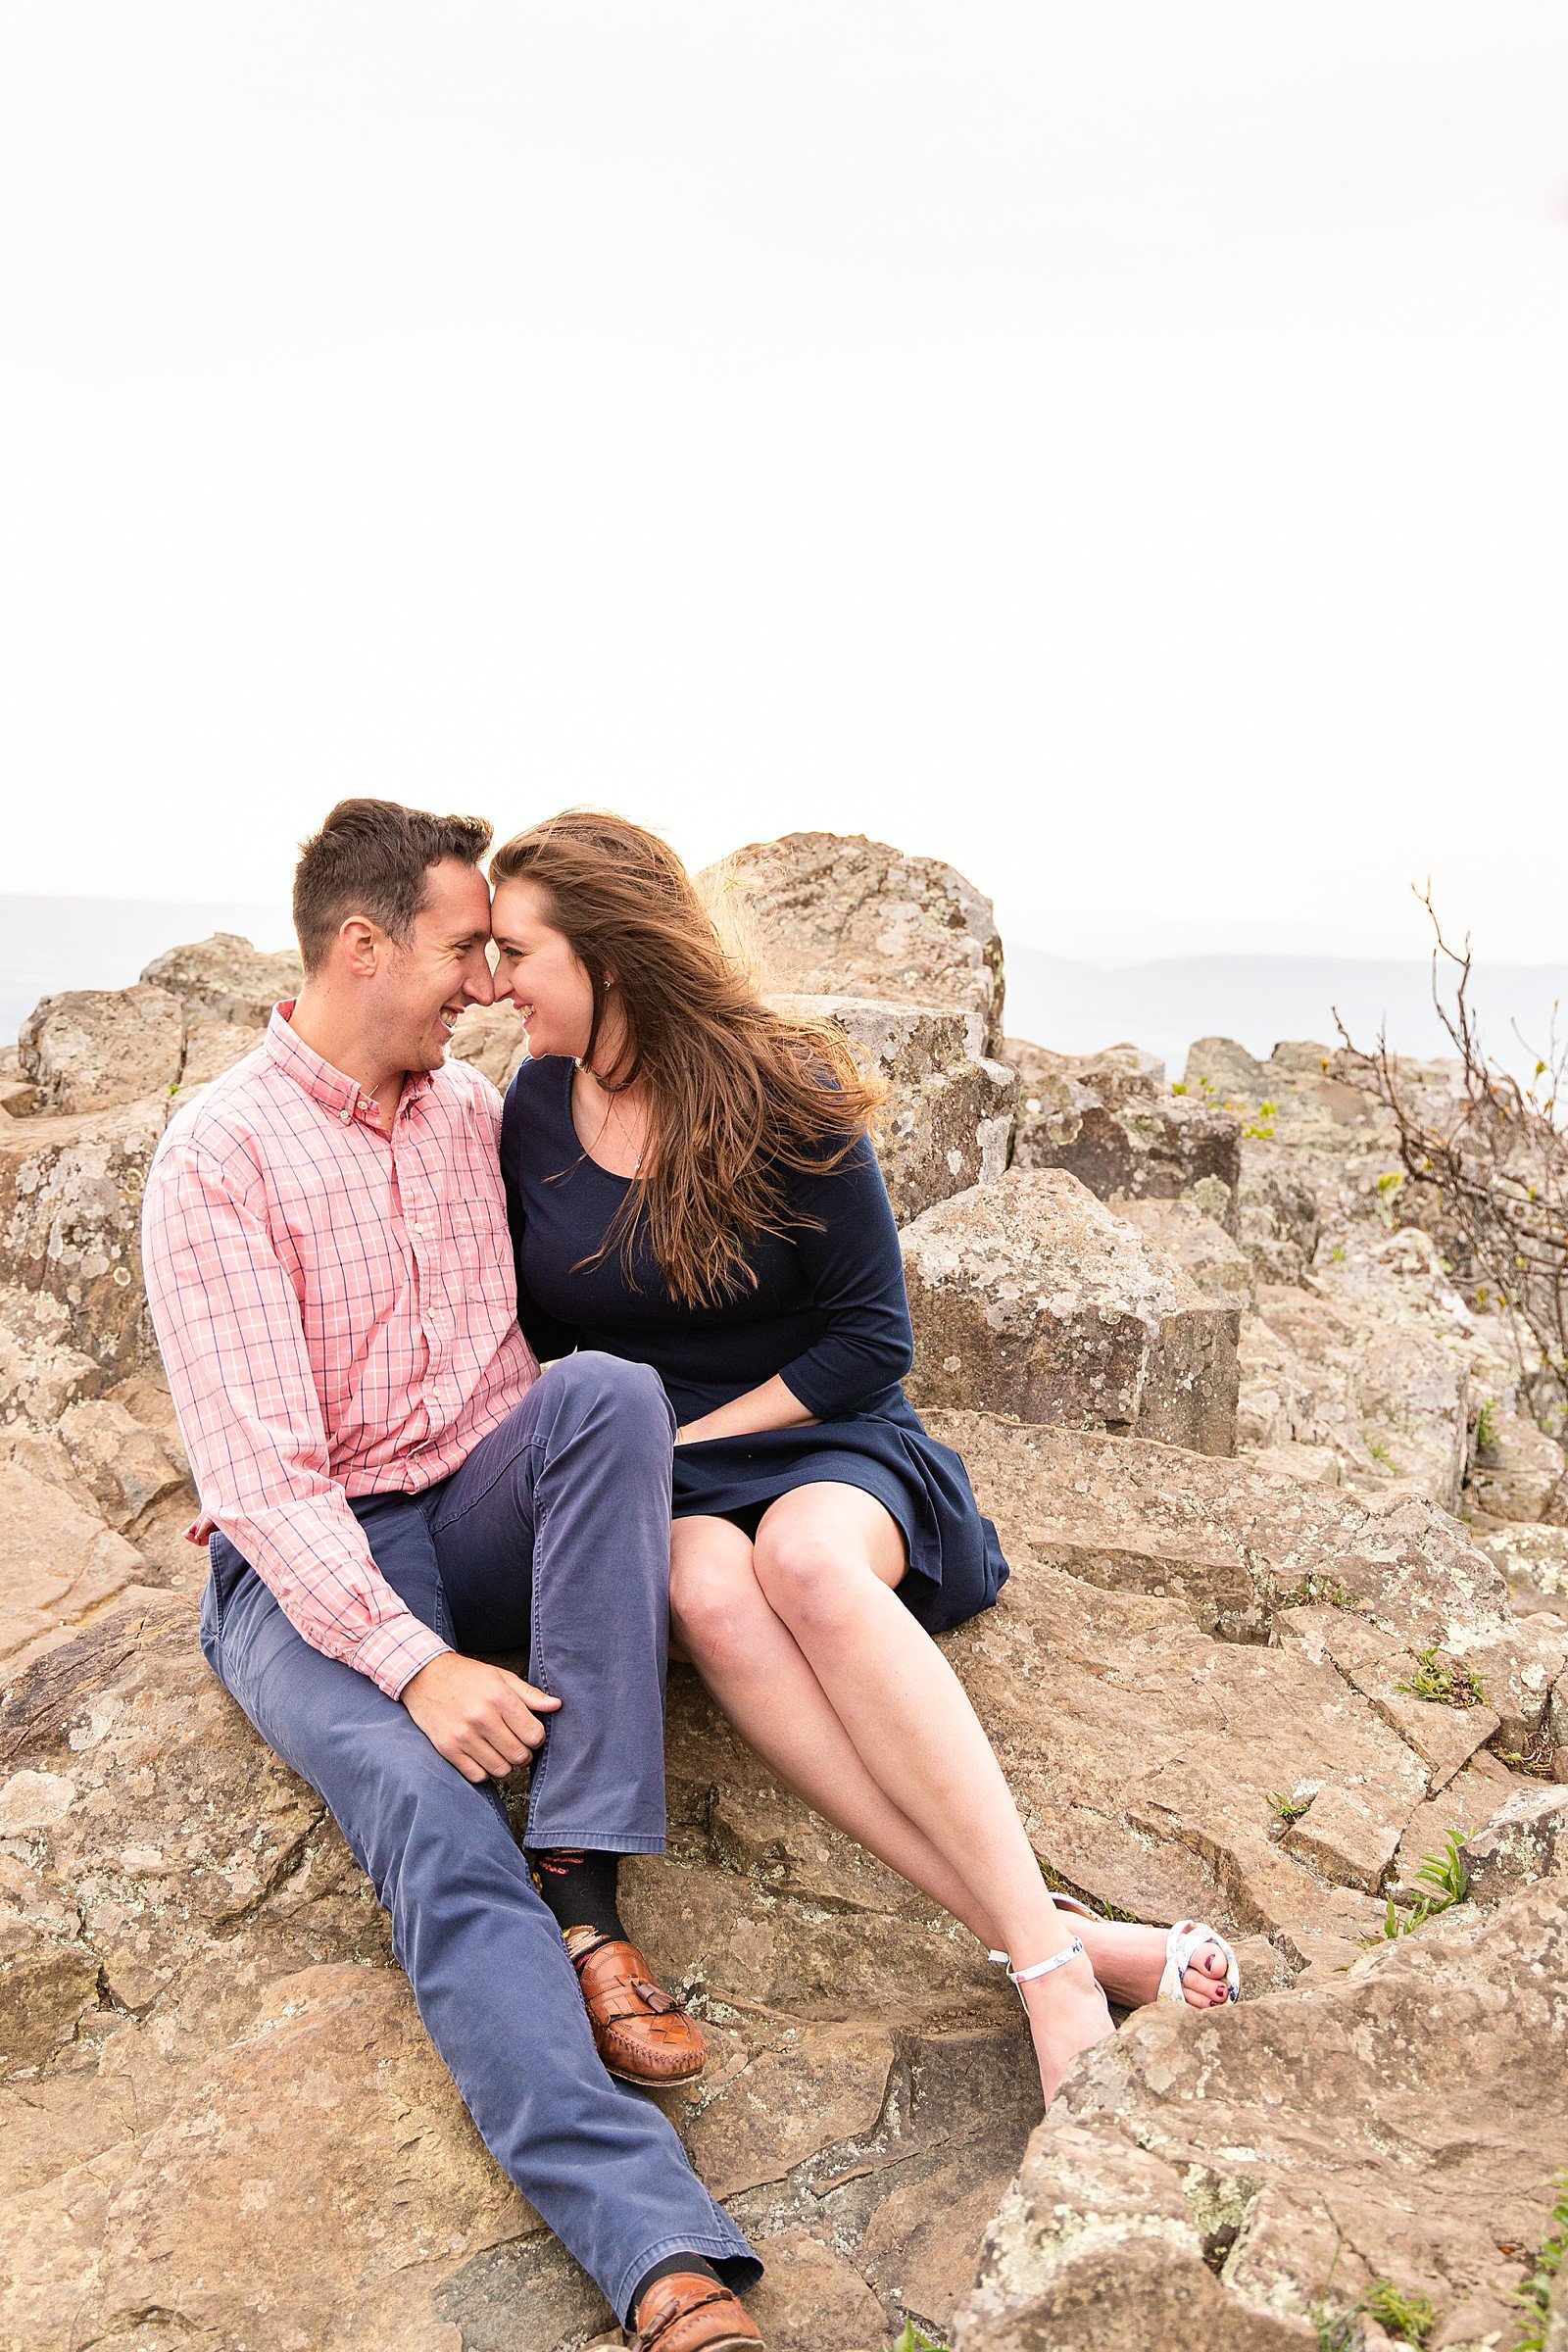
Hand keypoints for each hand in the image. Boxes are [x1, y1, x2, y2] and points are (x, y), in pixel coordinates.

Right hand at [401, 1652, 561, 1784]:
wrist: (424, 1677)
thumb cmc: (466, 1676)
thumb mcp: (501, 1677)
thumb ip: (530, 1694)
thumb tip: (557, 1705)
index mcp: (499, 1697)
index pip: (534, 1735)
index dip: (536, 1737)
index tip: (529, 1733)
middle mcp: (481, 1718)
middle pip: (519, 1756)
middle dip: (523, 1753)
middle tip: (516, 1743)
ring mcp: (463, 1736)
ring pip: (500, 1770)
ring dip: (505, 1764)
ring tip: (499, 1750)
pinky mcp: (448, 1749)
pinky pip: (477, 1776)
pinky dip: (484, 1771)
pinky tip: (483, 1755)